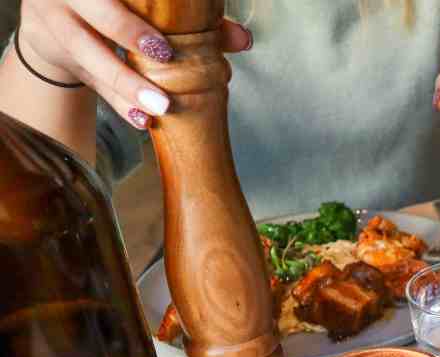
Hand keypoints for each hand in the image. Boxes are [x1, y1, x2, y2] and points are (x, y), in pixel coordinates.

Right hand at [17, 0, 251, 127]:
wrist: (52, 25)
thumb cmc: (111, 10)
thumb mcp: (140, 9)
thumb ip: (192, 22)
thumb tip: (244, 40)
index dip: (133, 15)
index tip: (163, 33)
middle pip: (95, 14)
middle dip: (128, 34)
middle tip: (164, 56)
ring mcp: (56, 26)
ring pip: (88, 56)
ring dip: (125, 84)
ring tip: (159, 106)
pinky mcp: (60, 59)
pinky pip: (90, 83)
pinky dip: (118, 103)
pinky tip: (142, 119)